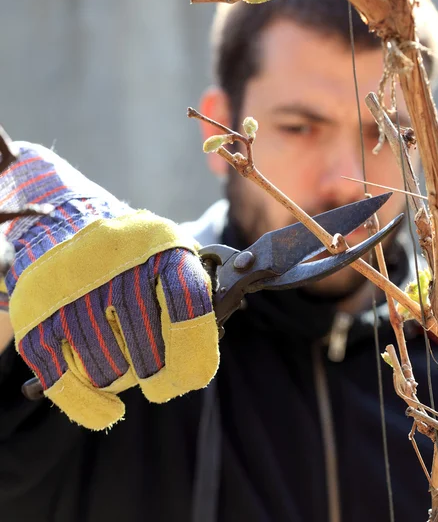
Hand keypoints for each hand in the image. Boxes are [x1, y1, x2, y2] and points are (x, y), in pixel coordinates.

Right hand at [15, 240, 217, 429]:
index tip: (191, 378)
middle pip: (147, 351)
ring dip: (122, 377)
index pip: (188, 303)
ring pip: (110, 371)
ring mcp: (73, 290)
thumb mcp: (176, 256)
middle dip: (158, 374)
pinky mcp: (37, 317)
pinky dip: (90, 405)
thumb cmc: (139, 257)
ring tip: (123, 354)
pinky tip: (108, 410)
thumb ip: (198, 299)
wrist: (69, 226)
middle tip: (158, 373)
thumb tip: (199, 361)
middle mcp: (117, 263)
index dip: (194, 353)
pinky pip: (65, 382)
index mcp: (163, 246)